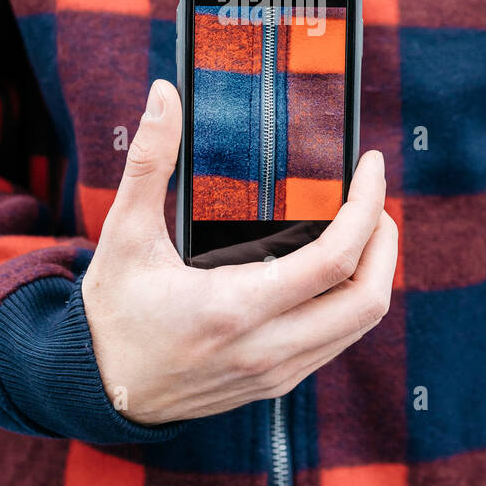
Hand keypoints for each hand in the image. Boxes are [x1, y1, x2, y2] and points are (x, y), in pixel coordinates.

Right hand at [82, 80, 396, 425]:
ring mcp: (276, 372)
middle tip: (374, 198)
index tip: (370, 166)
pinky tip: (334, 268)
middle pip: (367, 300)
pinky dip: (351, 301)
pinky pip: (338, 342)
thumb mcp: (124, 233)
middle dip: (386, 241)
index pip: (334, 261)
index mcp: (233, 307)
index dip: (366, 208)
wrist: (99, 390)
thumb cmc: (111, 310)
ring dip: (374, 272)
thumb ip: (149, 161)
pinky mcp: (276, 384)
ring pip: (360, 325)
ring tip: (363, 226)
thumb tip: (164, 94)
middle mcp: (266, 347)